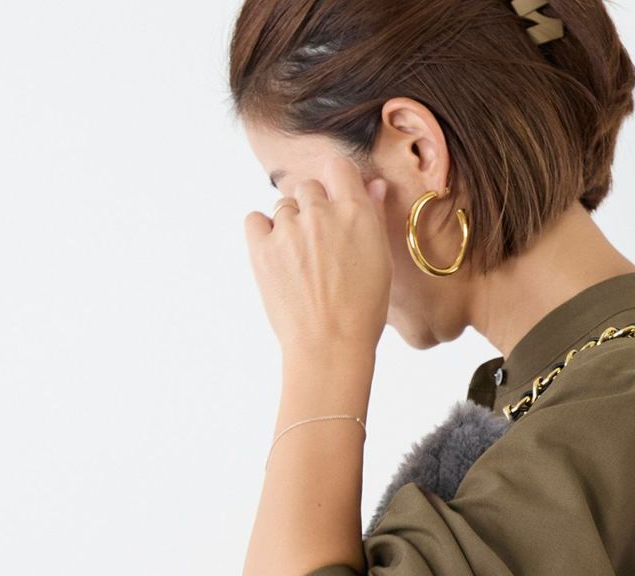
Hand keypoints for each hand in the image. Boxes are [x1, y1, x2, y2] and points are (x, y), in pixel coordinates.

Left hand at [243, 154, 390, 356]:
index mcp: (355, 213)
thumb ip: (373, 216)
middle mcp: (320, 213)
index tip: (336, 206)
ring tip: (301, 263)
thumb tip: (371, 184)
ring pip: (283, 207)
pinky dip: (263, 233)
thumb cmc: (362, 311)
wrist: (330, 348)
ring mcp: (288, 230)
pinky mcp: (261, 248)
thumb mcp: (380, 261)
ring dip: (289, 226)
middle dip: (313, 210)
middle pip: (308, 188)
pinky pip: (255, 220)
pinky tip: (278, 257)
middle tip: (320, 247)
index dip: (336, 184)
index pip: (338, 168)